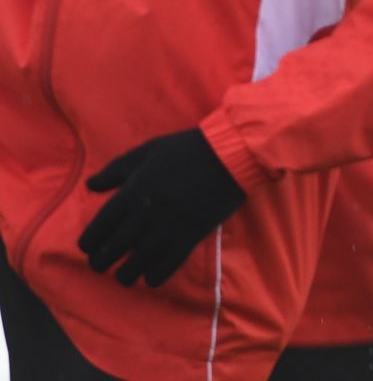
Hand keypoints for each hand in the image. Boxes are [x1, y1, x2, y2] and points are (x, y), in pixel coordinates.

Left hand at [79, 129, 244, 287]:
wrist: (228, 154)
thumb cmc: (185, 149)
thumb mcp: (146, 152)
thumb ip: (115, 170)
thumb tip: (90, 186)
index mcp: (131, 193)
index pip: (98, 228)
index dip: (89, 244)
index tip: (89, 249)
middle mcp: (144, 215)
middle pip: (112, 250)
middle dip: (101, 263)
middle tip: (101, 266)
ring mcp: (167, 228)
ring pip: (136, 264)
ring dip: (125, 275)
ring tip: (125, 276)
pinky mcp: (190, 237)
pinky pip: (167, 266)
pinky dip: (155, 277)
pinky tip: (151, 277)